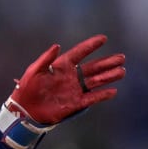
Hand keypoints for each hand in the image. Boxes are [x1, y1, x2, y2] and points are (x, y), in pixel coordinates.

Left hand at [11, 34, 125, 123]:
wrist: (25, 110)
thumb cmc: (26, 88)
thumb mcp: (34, 71)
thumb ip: (46, 58)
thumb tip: (58, 45)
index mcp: (61, 66)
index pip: (79, 53)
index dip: (90, 46)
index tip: (103, 38)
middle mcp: (70, 77)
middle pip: (92, 68)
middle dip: (107, 62)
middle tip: (122, 57)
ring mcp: (73, 90)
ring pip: (95, 81)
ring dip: (108, 76)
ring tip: (122, 71)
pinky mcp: (75, 103)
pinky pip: (91, 98)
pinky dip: (102, 95)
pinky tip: (113, 91)